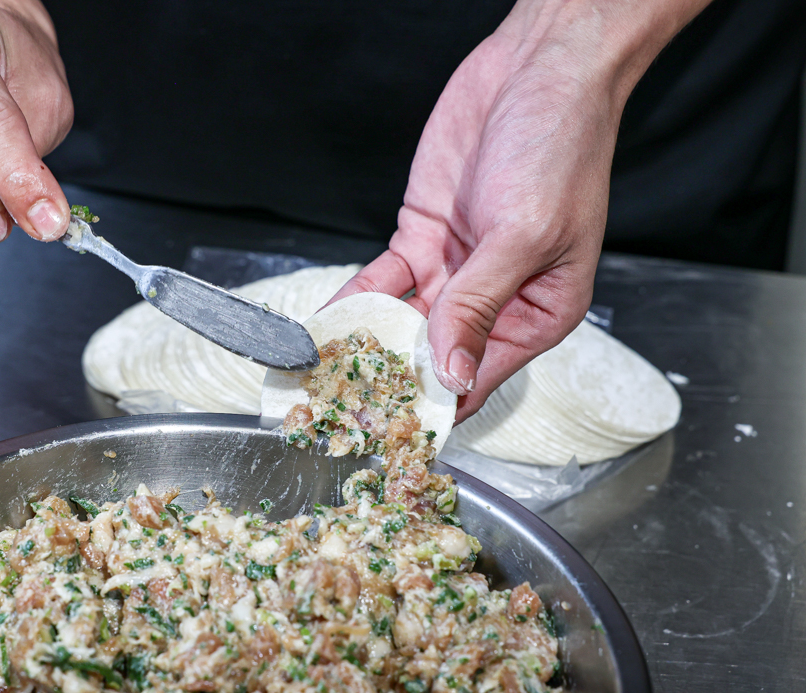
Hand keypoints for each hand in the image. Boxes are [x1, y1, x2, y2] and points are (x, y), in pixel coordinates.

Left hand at [331, 0, 711, 421]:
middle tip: (343, 408)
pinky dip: (354, 301)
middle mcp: (495, 300)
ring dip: (366, 346)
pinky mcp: (422, 240)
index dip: (436, 405)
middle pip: (434, 358)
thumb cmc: (560, 149)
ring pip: (403, 323)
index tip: (394, 430)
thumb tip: (452, 373)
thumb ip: (479, 306)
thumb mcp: (523, 236)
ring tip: (324, 376)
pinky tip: (327, 324)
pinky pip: (383, 282)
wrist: (535, 70)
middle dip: (391, 381)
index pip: (479, 378)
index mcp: (538, 313)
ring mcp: (454, 271)